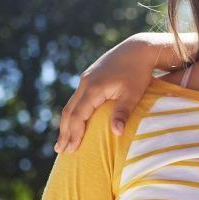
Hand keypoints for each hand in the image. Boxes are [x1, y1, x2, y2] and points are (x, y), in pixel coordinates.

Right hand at [54, 35, 160, 152]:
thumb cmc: (138, 73)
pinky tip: (74, 121)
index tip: (71, 150)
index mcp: (93, 89)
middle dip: (64, 132)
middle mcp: (85, 84)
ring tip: (63, 140)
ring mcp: (85, 79)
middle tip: (60, 150)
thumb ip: (122, 112)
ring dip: (66, 123)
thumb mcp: (132, 93)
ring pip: (71, 104)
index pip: (78, 116)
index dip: (73, 134)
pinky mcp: (89, 77)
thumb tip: (116, 133)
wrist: (137, 49)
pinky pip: (77, 99)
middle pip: (69, 112)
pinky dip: (73, 113)